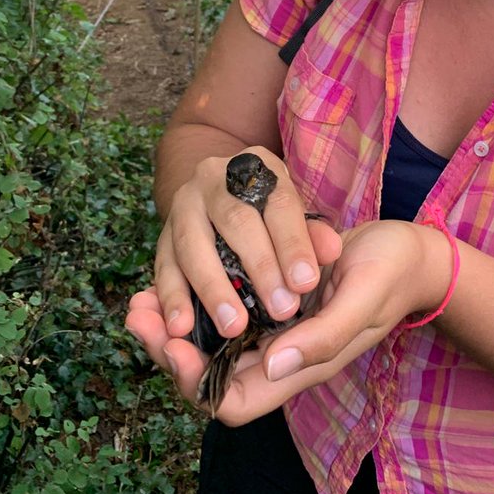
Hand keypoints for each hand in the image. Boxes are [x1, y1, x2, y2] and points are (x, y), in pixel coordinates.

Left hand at [125, 219, 453, 426]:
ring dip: (171, 328)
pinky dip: (190, 302)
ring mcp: (272, 329)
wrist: (407, 251)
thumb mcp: (361, 299)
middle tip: (137, 314)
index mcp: (299, 366)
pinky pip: (219, 313)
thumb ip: (322, 337)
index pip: (232, 403)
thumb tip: (270, 366)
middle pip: (208, 378)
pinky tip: (169, 279)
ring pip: (207, 346)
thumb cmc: (389, 274)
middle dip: (167, 352)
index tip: (175, 342)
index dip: (196, 383)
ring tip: (139, 301)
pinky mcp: (269, 300)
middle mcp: (278, 355)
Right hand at [142, 146, 342, 346]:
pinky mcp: (162, 234)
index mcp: (256, 165)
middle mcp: (214, 178)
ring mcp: (183, 204)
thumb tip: (332, 250)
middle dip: (260, 268)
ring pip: (194, 245)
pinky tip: (182, 327)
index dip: (293, 243)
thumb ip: (311, 234)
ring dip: (213, 289)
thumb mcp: (292, 213)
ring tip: (233, 327)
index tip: (306, 283)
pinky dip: (172, 298)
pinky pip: (164, 267)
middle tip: (281, 310)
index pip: (278, 202)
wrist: (220, 194)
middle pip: (236, 221)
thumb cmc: (267, 210)